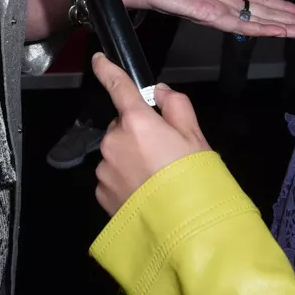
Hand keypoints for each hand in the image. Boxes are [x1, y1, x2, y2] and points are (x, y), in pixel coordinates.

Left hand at [92, 53, 210, 215]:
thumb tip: (160, 92)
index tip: (98, 58)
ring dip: (131, 159)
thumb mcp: (197, 139)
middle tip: (165, 155)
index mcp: (136, 122)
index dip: (106, 69)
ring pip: (117, 153)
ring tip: (158, 181)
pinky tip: (146, 196)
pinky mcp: (101, 193)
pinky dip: (126, 181)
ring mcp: (104, 169)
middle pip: (122, 126)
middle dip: (138, 133)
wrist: (187, 236)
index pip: (117, 87)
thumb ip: (177, 108)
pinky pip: (112, 177)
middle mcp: (113, 141)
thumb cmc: (197, 182)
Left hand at [114, 0, 294, 38]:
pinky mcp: (209, 16)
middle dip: (289, 20)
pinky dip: (258, 27)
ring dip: (281, 27)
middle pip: (263, 13)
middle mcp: (224, 4)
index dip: (280, 5)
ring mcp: (218, 12)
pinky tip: (277, 31)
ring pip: (255, 21)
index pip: (258, 0)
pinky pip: (237, 24)